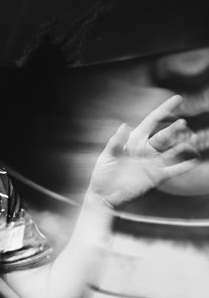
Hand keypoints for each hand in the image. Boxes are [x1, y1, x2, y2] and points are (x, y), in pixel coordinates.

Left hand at [88, 94, 201, 208]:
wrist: (104, 197)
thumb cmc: (102, 176)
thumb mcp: (106, 157)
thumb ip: (116, 142)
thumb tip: (125, 125)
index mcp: (134, 141)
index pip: (152, 122)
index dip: (164, 110)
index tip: (177, 99)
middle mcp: (146, 150)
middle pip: (164, 135)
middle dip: (174, 129)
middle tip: (183, 123)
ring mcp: (153, 163)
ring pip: (172, 150)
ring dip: (183, 144)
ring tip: (195, 138)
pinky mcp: (156, 177)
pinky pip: (173, 170)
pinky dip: (183, 166)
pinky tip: (194, 160)